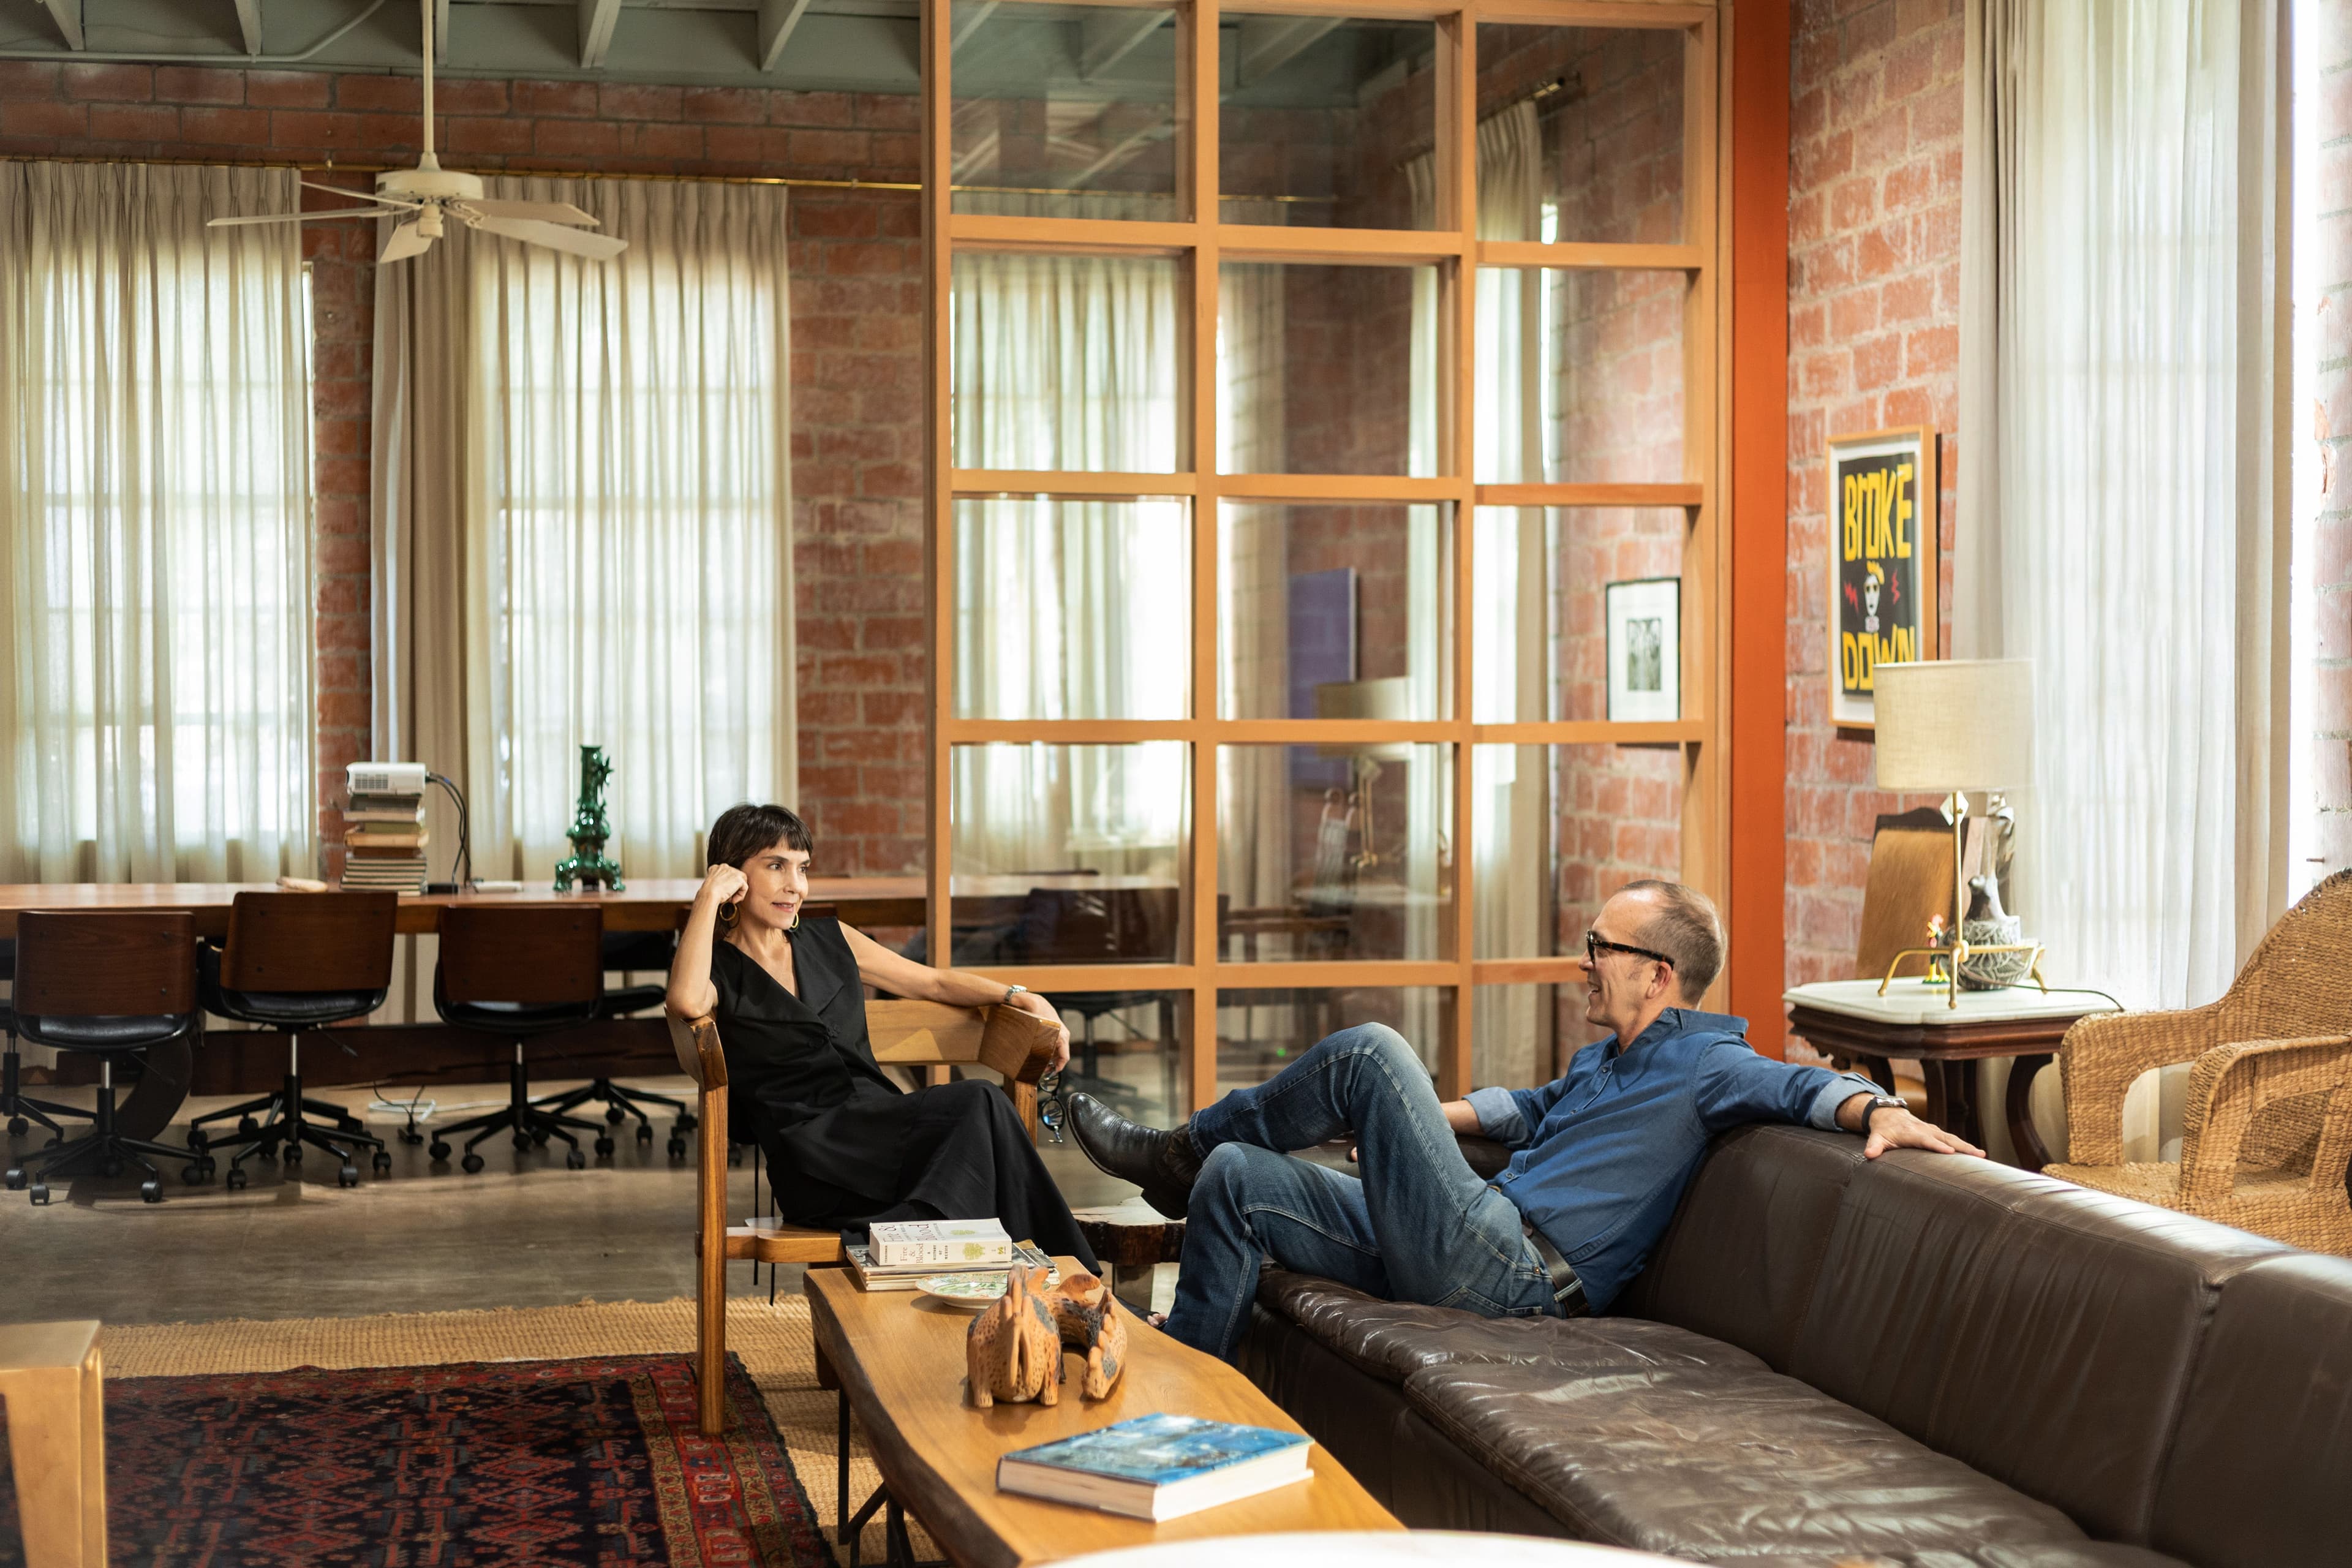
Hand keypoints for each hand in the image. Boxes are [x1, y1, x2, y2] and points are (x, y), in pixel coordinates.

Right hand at [697, 863, 746, 911]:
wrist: (709, 894)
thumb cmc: (708, 893)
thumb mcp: (711, 885)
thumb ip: (719, 883)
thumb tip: (726, 889)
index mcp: (716, 868)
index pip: (727, 874)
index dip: (727, 885)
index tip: (723, 893)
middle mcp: (725, 867)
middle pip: (735, 878)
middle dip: (734, 888)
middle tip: (728, 897)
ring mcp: (733, 871)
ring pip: (741, 883)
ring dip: (737, 892)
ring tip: (731, 899)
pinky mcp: (739, 878)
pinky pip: (744, 888)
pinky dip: (740, 896)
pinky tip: (733, 900)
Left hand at [1007, 989, 1071, 1072]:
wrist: (1032, 1000)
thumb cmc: (1032, 1008)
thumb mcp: (1033, 1018)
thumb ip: (1033, 1028)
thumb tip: (1033, 1040)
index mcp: (1061, 1034)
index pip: (1065, 1056)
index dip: (1059, 1067)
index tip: (1051, 1073)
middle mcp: (1063, 1034)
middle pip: (1062, 1055)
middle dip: (1053, 1065)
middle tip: (1042, 1071)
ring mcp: (1060, 1033)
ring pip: (1059, 1051)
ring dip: (1052, 1059)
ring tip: (1041, 1065)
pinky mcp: (1055, 1032)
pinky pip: (1056, 1046)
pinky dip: (1050, 1053)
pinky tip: (1041, 1055)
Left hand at [1862, 1103, 1984, 1159]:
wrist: (1888, 1114)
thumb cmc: (1883, 1130)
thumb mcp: (1876, 1137)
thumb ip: (1874, 1146)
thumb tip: (1869, 1154)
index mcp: (1911, 1132)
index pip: (1925, 1139)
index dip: (1937, 1145)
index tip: (1950, 1152)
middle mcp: (1925, 1130)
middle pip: (1945, 1137)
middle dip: (1961, 1146)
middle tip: (1977, 1154)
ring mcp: (1933, 1130)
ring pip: (1952, 1138)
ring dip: (1967, 1146)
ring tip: (1983, 1155)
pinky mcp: (1937, 1133)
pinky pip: (1953, 1139)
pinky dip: (1965, 1146)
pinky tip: (1978, 1154)